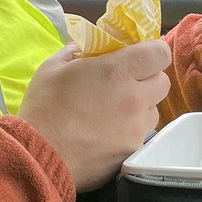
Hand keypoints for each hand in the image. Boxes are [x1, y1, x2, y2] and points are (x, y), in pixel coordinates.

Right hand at [18, 39, 171, 190]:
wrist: (39, 155)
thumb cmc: (43, 108)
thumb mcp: (52, 69)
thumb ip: (72, 52)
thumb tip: (81, 47)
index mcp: (117, 71)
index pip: (159, 53)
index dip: (152, 53)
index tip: (137, 57)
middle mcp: (134, 98)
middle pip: (163, 81)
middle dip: (148, 79)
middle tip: (125, 83)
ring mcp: (137, 128)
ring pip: (155, 110)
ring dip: (142, 106)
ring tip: (115, 111)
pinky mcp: (133, 151)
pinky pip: (142, 135)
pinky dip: (130, 131)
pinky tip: (108, 134)